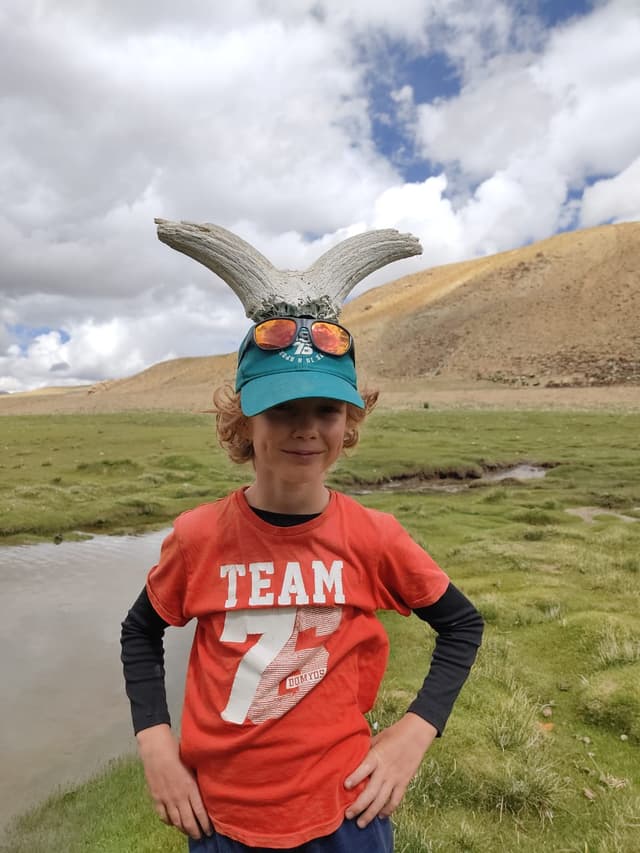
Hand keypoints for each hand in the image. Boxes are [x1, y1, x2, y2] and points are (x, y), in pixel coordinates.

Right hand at [136, 724, 211, 839]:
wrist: (156, 748)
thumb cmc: (177, 751)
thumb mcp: (193, 764)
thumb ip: (197, 780)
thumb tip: (206, 790)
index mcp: (190, 787)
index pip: (200, 812)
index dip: (205, 825)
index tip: (210, 831)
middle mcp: (178, 796)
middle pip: (188, 822)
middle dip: (195, 832)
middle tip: (201, 836)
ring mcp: (166, 798)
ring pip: (176, 821)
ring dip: (183, 830)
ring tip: (189, 833)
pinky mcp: (155, 797)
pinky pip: (163, 816)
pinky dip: (169, 822)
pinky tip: (173, 822)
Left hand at [344, 713, 437, 827]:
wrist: (416, 734)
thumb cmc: (394, 733)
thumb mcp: (377, 738)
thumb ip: (366, 750)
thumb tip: (352, 757)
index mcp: (377, 756)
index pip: (364, 769)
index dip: (355, 778)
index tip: (345, 786)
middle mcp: (385, 770)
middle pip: (371, 792)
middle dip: (359, 806)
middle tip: (348, 816)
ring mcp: (395, 778)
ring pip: (382, 801)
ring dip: (371, 813)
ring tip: (361, 823)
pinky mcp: (404, 783)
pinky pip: (395, 800)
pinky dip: (388, 810)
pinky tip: (381, 816)